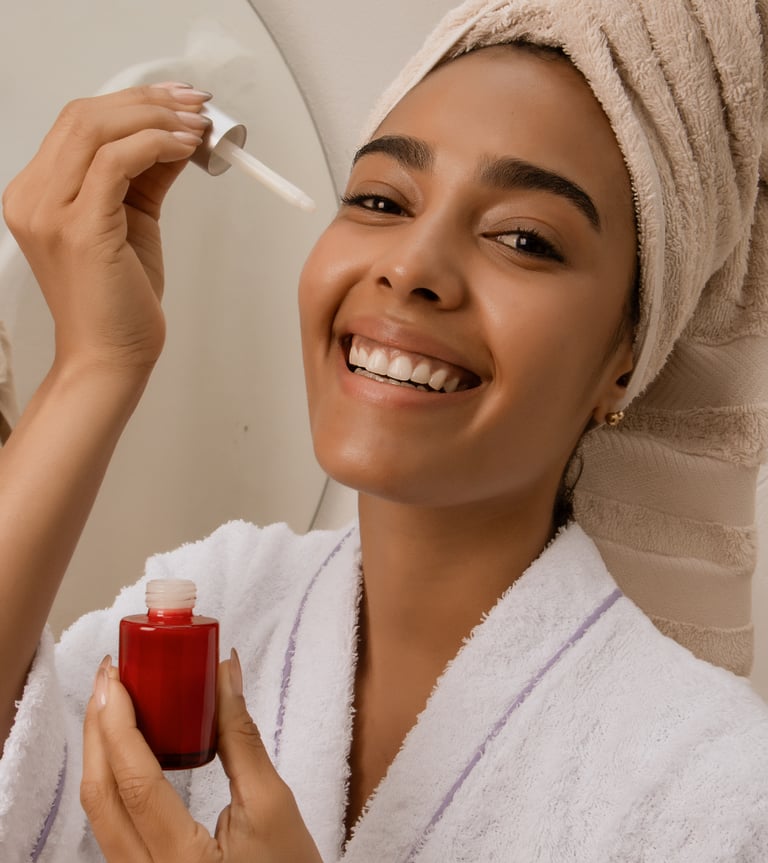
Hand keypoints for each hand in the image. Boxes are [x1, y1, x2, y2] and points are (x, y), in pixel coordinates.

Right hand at [2, 83, 210, 376]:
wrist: (109, 356)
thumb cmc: (120, 301)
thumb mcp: (134, 222)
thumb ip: (147, 176)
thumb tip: (178, 136)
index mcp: (39, 194)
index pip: (79, 124)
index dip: (131, 101)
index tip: (177, 99)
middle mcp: (33, 198)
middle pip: (84, 116)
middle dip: (147, 101)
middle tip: (195, 104)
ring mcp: (50, 213)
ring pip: (95, 130)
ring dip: (154, 118)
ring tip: (197, 126)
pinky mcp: (78, 230)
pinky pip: (113, 163)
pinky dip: (154, 145)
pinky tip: (185, 148)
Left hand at [81, 651, 322, 862]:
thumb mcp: (272, 803)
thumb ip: (241, 737)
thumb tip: (225, 673)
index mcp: (180, 861)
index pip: (134, 784)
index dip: (118, 724)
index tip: (116, 676)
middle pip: (101, 796)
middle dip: (99, 728)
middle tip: (110, 675)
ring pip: (100, 810)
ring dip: (102, 750)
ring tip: (114, 700)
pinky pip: (112, 821)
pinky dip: (114, 775)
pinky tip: (126, 744)